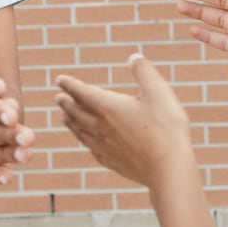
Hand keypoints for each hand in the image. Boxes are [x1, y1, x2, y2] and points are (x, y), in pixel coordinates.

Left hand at [55, 54, 194, 190]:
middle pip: (77, 113)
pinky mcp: (112, 162)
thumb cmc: (165, 128)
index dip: (70, 84)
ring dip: (71, 123)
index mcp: (108, 107)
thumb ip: (144, 72)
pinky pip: (91, 149)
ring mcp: (104, 147)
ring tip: (64, 118)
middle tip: (58, 98)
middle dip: (66, 103)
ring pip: (80, 132)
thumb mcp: (158, 92)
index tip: (59, 79)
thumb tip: (133, 57)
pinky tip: (87, 143)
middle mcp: (101, 127)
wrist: (168, 169)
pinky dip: (83, 141)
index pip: (82, 92)